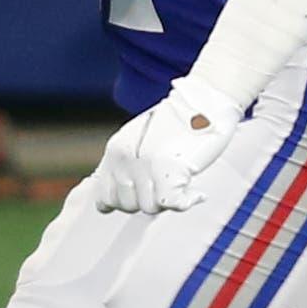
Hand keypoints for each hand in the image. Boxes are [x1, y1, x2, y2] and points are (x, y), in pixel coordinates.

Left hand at [94, 77, 241, 212]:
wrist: (202, 100)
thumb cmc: (179, 120)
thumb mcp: (140, 138)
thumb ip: (128, 164)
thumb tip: (124, 193)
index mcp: (116, 151)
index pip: (104, 198)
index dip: (123, 203)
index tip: (143, 195)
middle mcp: (125, 159)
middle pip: (128, 205)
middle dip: (148, 200)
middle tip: (167, 184)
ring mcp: (145, 166)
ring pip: (149, 207)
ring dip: (168, 200)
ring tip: (181, 181)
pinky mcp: (169, 170)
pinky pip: (172, 203)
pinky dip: (187, 202)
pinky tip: (196, 194)